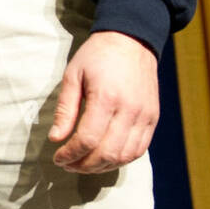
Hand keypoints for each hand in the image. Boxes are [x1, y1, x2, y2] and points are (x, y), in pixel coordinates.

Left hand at [48, 31, 158, 173]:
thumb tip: (55, 139)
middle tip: (67, 164)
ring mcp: (145, 117)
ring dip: (102, 166)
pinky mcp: (153, 119)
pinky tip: (104, 158)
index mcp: (106, 98)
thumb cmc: (96, 56)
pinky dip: (121, 159)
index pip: (88, 139)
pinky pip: (139, 150)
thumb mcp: (72, 75)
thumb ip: (65, 109)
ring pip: (125, 156)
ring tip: (83, 164)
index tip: (57, 157)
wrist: (131, 42)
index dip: (71, 154)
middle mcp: (130, 111)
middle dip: (84, 165)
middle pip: (108, 153)